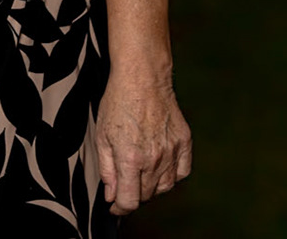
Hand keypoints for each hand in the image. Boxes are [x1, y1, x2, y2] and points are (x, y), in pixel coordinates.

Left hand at [95, 67, 191, 215]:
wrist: (142, 78)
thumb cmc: (118, 102)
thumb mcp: (102, 136)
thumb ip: (107, 169)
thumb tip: (111, 194)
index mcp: (130, 158)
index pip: (129, 201)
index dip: (119, 207)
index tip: (115, 205)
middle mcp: (154, 159)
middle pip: (146, 195)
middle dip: (133, 192)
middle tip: (124, 180)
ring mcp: (172, 151)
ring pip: (164, 187)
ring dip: (151, 185)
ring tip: (140, 170)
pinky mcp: (185, 143)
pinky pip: (182, 172)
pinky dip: (171, 175)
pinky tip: (160, 165)